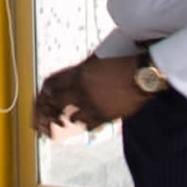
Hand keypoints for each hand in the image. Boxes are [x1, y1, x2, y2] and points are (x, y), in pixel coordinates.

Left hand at [33, 55, 147, 135]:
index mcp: (78, 75)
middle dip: (53, 108)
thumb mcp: (95, 62)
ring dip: (70, 117)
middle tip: (53, 111)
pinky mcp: (106, 116)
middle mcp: (82, 91)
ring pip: (73, 117)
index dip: (46, 92)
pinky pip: (89, 125)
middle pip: (58, 102)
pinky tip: (84, 122)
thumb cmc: (120, 65)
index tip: (45, 96)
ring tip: (69, 117)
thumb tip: (70, 75)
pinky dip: (85, 124)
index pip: (52, 85)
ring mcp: (94, 105)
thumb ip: (80, 70)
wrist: (142, 76)